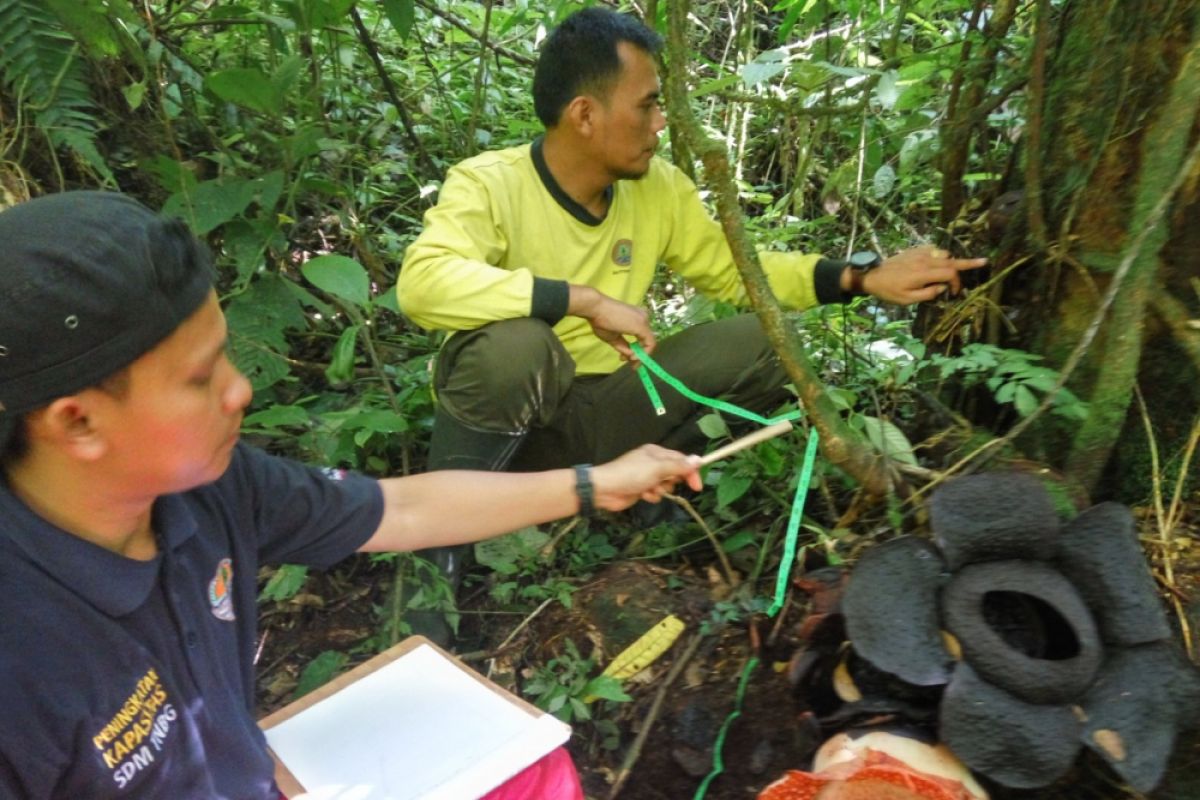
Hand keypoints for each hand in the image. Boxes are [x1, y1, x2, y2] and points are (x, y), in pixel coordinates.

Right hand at [568, 285, 655, 360]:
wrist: (596, 308)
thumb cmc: (601, 320)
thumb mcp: (613, 337)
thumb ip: (623, 346)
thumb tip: (630, 357)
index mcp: (637, 317)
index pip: (642, 337)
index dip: (638, 350)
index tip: (627, 359)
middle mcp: (644, 317)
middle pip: (647, 340)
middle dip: (640, 355)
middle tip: (632, 365)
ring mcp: (644, 321)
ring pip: (649, 343)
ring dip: (641, 356)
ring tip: (630, 361)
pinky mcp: (642, 326)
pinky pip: (649, 344)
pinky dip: (643, 354)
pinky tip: (632, 357)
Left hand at [591, 444, 702, 511]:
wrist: (605, 489)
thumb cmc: (631, 474)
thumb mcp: (658, 468)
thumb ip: (679, 466)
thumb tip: (699, 459)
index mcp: (657, 452)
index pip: (681, 460)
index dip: (690, 471)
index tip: (697, 486)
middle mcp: (653, 463)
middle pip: (674, 473)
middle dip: (671, 481)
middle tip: (664, 484)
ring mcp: (647, 476)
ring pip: (666, 485)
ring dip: (661, 490)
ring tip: (650, 489)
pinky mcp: (642, 489)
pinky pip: (656, 493)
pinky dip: (652, 496)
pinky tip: (643, 495)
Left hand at [860, 245, 987, 303]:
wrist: (872, 276)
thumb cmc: (889, 291)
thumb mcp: (907, 300)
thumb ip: (928, 294)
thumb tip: (942, 288)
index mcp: (923, 274)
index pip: (950, 274)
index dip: (957, 283)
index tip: (955, 293)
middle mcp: (924, 260)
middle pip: (952, 261)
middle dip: (968, 264)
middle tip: (982, 262)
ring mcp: (919, 253)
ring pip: (944, 253)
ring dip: (951, 261)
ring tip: (954, 270)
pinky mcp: (915, 250)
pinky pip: (934, 249)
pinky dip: (940, 255)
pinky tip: (939, 262)